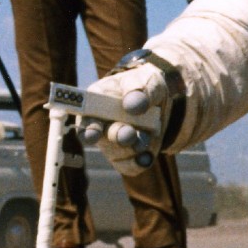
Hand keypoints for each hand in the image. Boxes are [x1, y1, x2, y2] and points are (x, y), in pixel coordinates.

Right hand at [81, 61, 171, 177]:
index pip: (84, 118)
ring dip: (135, 145)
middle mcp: (99, 125)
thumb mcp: (145, 80)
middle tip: (129, 133)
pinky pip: (130, 167)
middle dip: (117, 136)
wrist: (163, 100)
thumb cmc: (145, 86)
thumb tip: (131, 106)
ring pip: (119, 152)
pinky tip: (147, 157)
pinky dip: (140, 162)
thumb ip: (137, 90)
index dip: (87, 127)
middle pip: (101, 138)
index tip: (94, 133)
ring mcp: (112, 143)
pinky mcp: (127, 156)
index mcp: (94, 102)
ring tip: (149, 134)